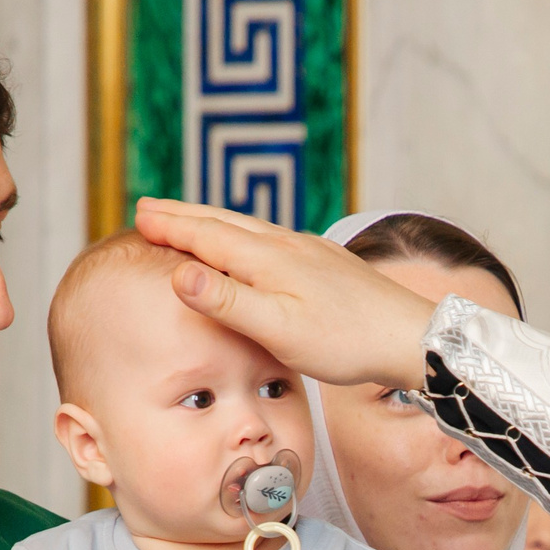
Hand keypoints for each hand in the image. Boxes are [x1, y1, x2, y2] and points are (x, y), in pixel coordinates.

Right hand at [133, 199, 439, 389]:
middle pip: (225, 222)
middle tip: (149, 207)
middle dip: (185, 215)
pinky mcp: (327, 262)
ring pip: (250, 227)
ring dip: (215, 221)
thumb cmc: (346, 341)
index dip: (171, 227)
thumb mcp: (279, 329)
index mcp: (268, 260)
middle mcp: (287, 245)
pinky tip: (255, 244)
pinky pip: (273, 239)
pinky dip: (246, 234)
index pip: (206, 235)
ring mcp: (310, 250)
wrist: (411, 337)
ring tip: (192, 219)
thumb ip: (228, 301)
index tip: (138, 216)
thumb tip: (178, 273)